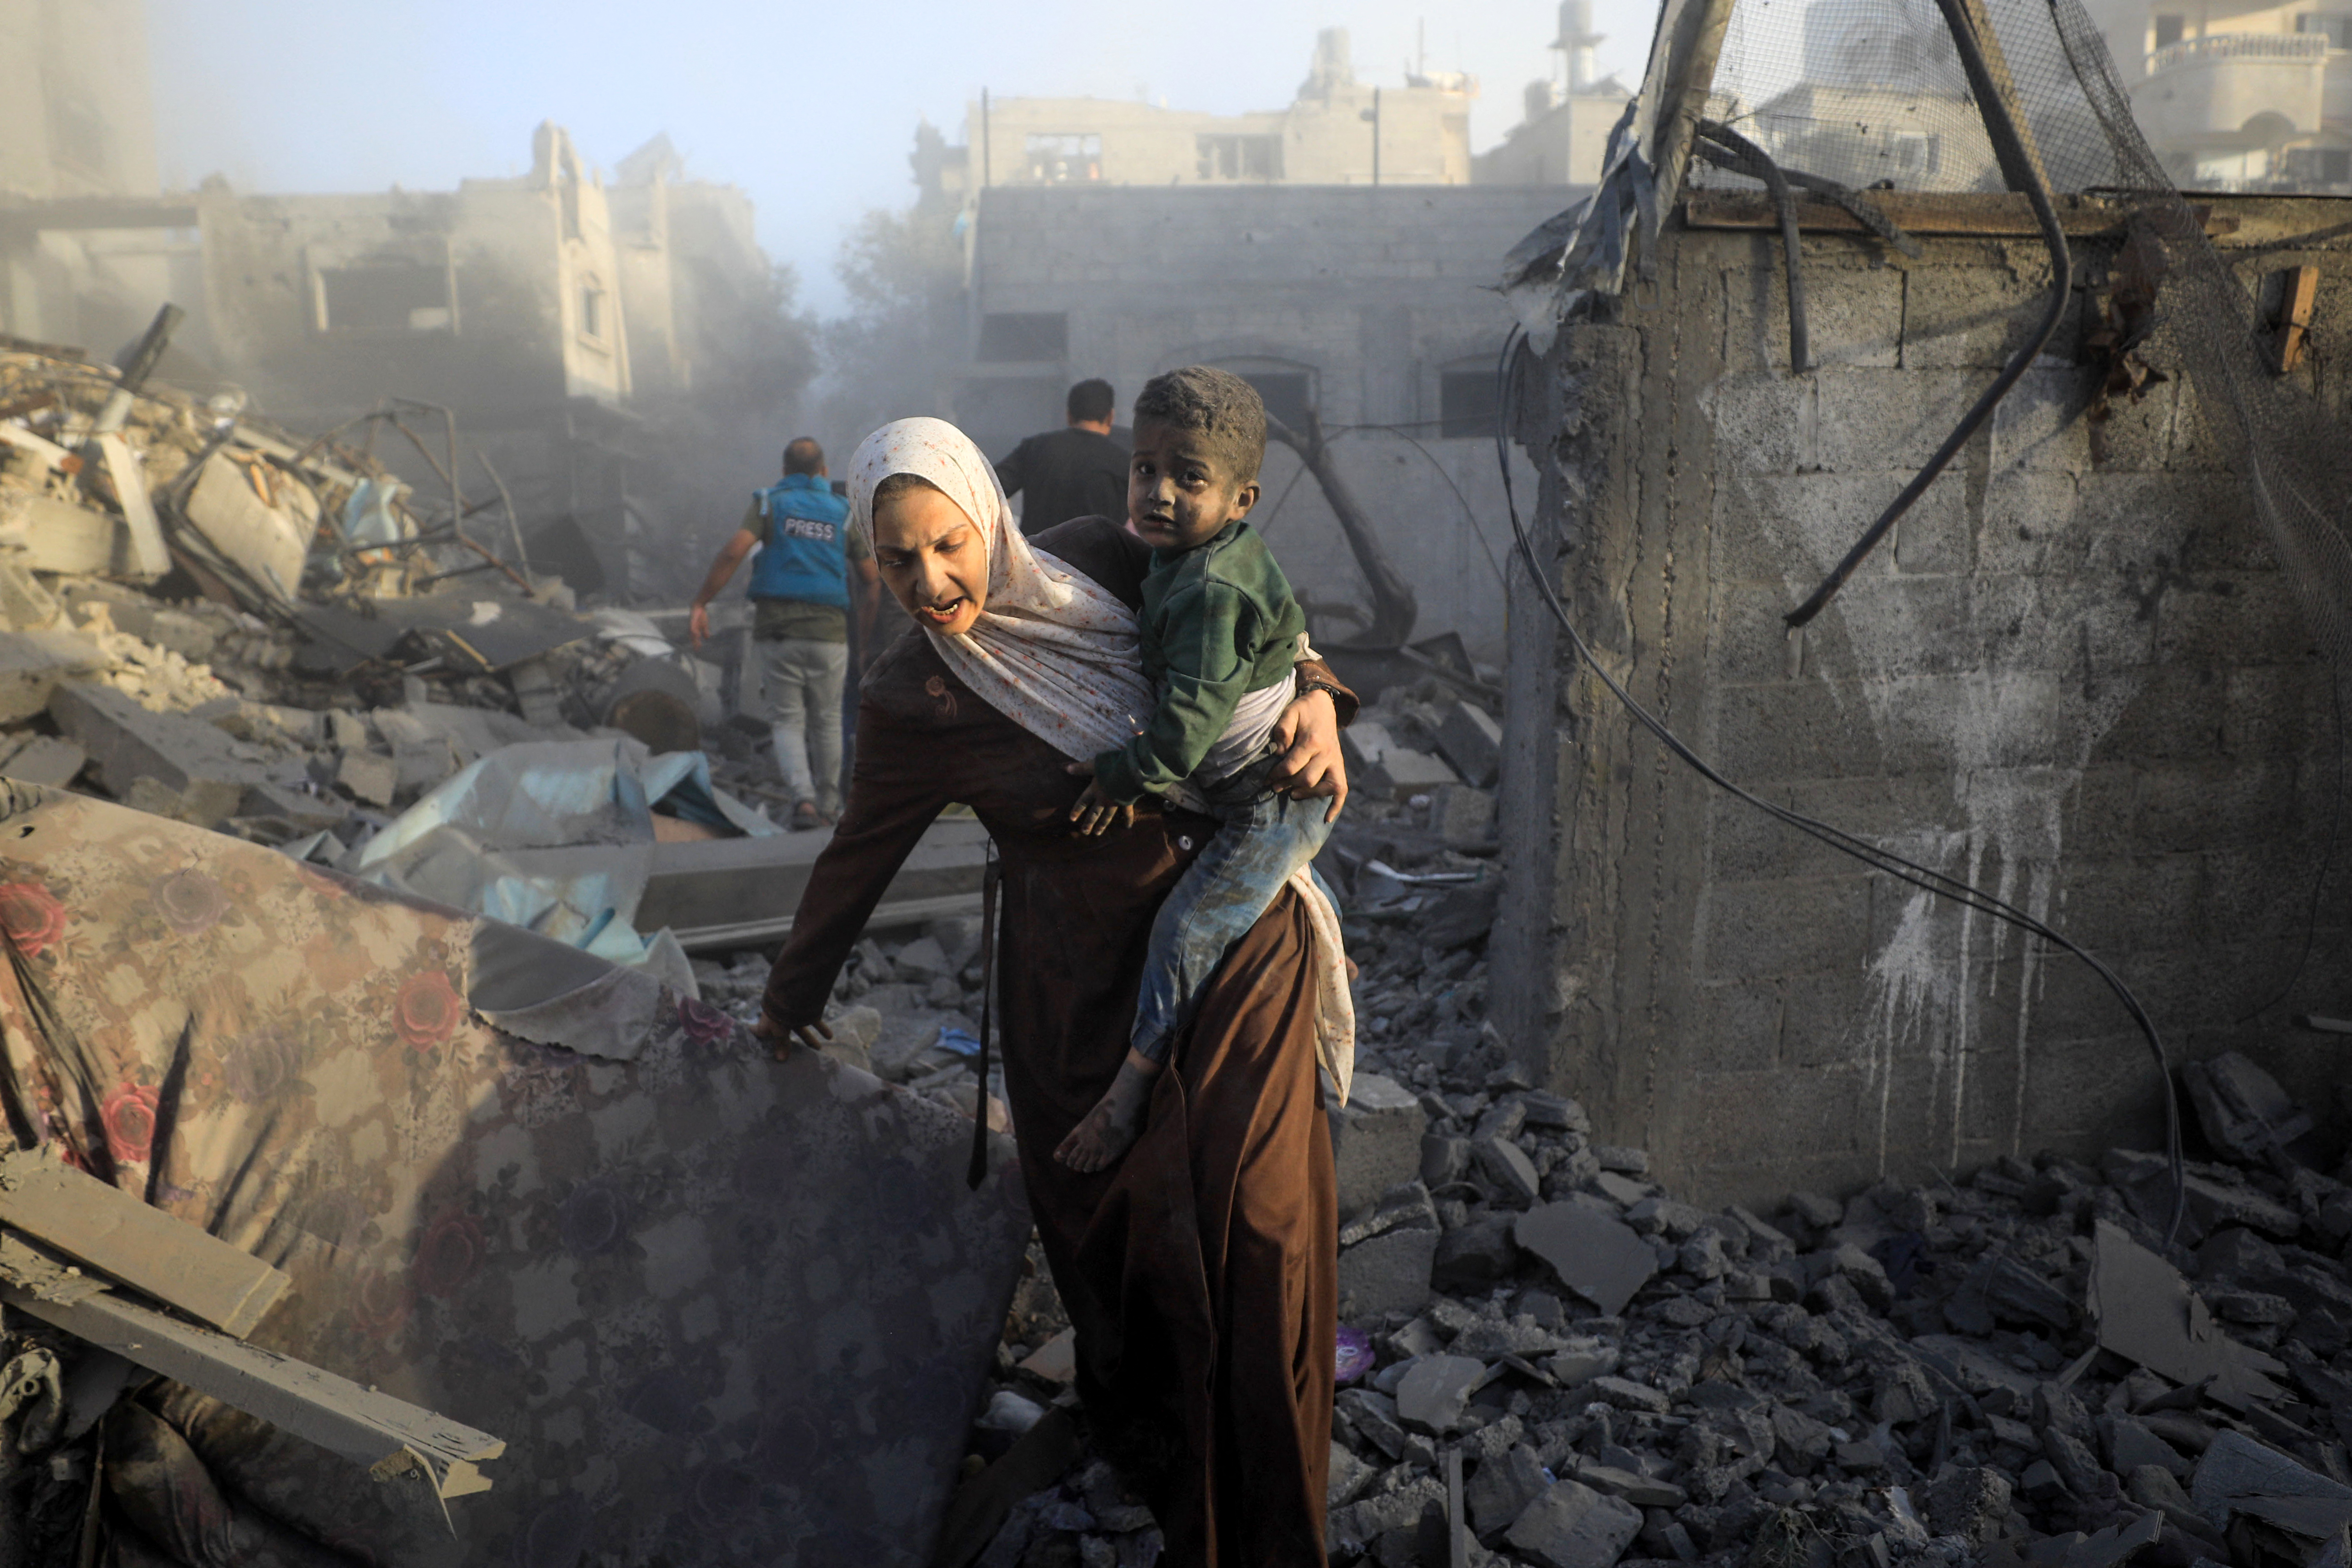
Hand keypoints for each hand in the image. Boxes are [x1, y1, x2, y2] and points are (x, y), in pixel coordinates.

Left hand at [688, 603, 711, 647]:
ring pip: (692, 633)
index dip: (696, 644)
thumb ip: (705, 631)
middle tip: (697, 650)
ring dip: (694, 639)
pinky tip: (697, 635)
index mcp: (694, 630)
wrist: (698, 606)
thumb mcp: (704, 625)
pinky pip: (693, 627)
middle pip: (692, 637)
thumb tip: (707, 638)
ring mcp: (692, 624)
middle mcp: (692, 628)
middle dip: (694, 643)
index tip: (698, 650)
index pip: (694, 638)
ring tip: (697, 644)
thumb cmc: (700, 615)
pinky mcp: (692, 620)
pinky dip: (694, 631)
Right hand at [755, 1007, 831, 1061]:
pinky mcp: (805, 1009)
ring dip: (810, 1038)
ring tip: (819, 1048)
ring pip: (801, 1027)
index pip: (759, 1031)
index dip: (758, 1037)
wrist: (794, 990)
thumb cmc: (780, 1013)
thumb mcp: (779, 1031)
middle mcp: (779, 1017)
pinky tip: (829, 1036)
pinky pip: (814, 1020)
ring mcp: (792, 1013)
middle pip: (784, 1034)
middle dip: (791, 1045)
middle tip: (798, 1055)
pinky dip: (821, 1028)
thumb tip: (781, 1060)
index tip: (761, 1047)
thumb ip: (782, 1044)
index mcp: (767, 1022)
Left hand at [1063, 762, 1132, 836]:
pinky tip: (1127, 827)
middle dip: (1089, 823)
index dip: (1077, 810)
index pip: (1083, 801)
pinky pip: (1127, 813)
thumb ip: (1082, 768)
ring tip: (1098, 833)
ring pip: (1107, 816)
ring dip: (1102, 825)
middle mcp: (1103, 799)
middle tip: (1085, 832)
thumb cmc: (1112, 767)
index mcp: (1095, 790)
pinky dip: (1128, 819)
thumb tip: (1067, 769)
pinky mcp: (1127, 802)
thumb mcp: (1094, 765)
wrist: (1130, 772)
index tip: (1072, 819)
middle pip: (1094, 813)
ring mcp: (1115, 802)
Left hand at [1267, 689, 1347, 822]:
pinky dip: (1336, 805)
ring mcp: (1336, 760)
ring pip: (1326, 787)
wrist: (1323, 706)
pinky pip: (1342, 789)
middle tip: (1275, 786)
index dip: (1276, 775)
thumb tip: (1279, 752)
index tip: (1266, 778)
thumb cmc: (1303, 711)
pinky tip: (1326, 818)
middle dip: (1288, 785)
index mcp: (1313, 741)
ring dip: (1308, 794)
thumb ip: (1282, 730)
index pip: (1292, 766)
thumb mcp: (1289, 712)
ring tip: (1292, 794)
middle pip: (1307, 779)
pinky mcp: (1339, 766)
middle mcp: (1327, 753)